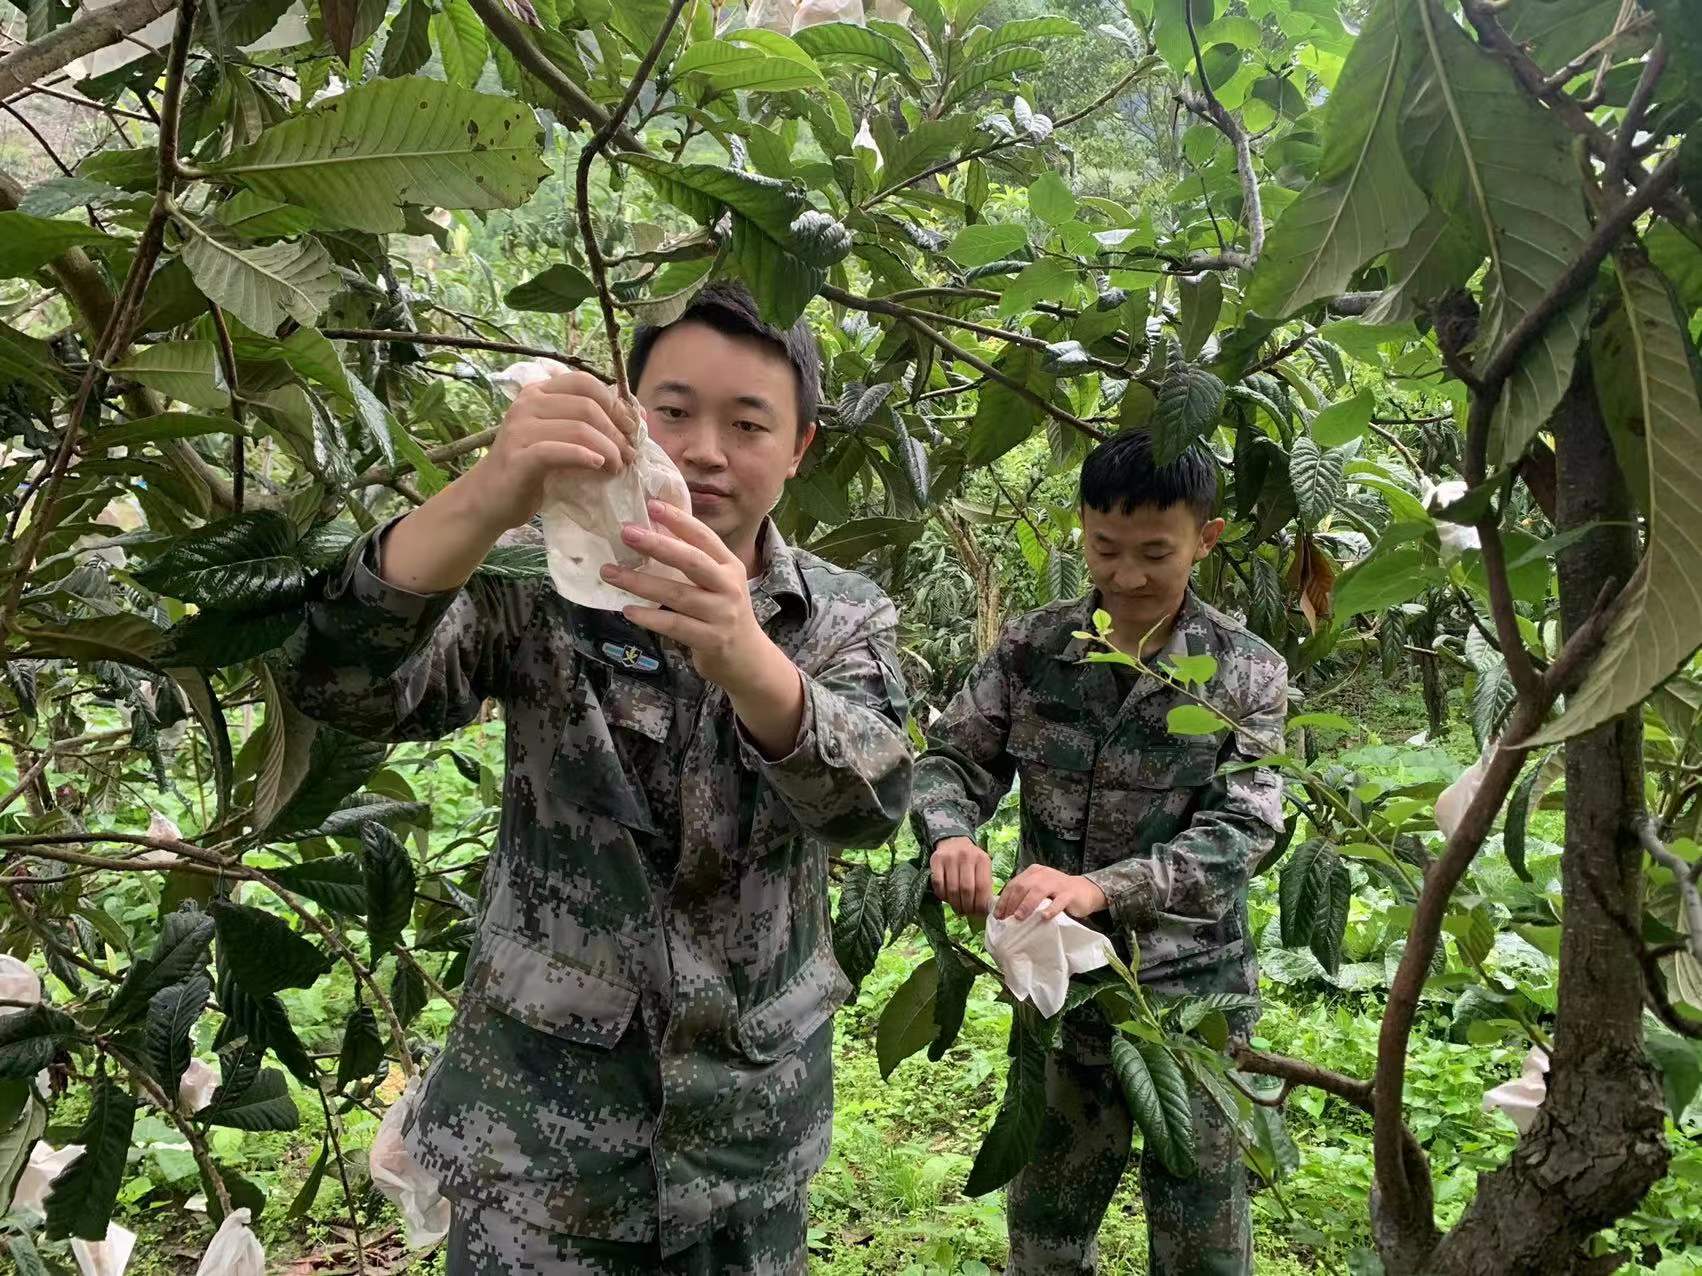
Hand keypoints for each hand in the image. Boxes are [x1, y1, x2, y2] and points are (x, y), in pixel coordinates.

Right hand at [464, 370, 637, 534]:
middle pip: (587, 405)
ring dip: (608, 449)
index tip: (633, 429)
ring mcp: (520, 429)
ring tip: (618, 467)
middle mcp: (527, 403)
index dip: (616, 404)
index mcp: (539, 392)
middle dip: (617, 431)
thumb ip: (589, 423)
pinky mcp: (519, 457)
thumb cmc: (532, 469)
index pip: (585, 383)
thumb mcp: (562, 438)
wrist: (490, 499)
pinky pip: (559, 450)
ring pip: (578, 428)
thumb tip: (638, 415)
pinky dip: (585, 457)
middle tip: (629, 455)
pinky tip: (599, 467)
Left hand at [601, 499, 775, 691]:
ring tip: (611, 573)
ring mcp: (720, 614)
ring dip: (641, 583)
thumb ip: (693, 560)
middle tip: (627, 533)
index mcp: (729, 565)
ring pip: (677, 594)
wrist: (747, 659)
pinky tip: (628, 609)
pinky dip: (650, 617)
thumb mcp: (718, 582)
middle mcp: (728, 586)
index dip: (679, 520)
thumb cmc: (723, 614)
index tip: (652, 505)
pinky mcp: (711, 639)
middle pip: (692, 561)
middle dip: (658, 545)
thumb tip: (653, 531)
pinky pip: (674, 625)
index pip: (704, 537)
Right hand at [931, 837, 992, 916]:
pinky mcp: (936, 860)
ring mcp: (950, 858)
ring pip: (952, 889)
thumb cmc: (971, 859)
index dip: (980, 904)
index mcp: (982, 859)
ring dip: (955, 904)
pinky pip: (938, 884)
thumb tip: (985, 909)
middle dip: (967, 906)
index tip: (979, 914)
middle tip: (967, 913)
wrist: (954, 841)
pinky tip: (947, 899)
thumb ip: (985, 884)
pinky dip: (943, 895)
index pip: (982, 886)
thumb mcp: (982, 866)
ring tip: (958, 909)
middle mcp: (966, 857)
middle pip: (967, 889)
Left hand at [994, 865, 1106, 922]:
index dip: (1004, 900)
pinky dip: (1050, 909)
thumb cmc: (1057, 893)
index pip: (1014, 884)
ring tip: (1019, 917)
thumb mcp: (1039, 889)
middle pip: (1023, 886)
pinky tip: (1043, 917)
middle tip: (1006, 919)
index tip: (998, 915)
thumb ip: (1025, 895)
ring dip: (1026, 904)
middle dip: (1012, 903)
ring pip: (1038, 891)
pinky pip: (1059, 901)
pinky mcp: (1070, 893)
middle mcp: (1044, 874)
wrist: (1085, 891)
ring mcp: (1057, 883)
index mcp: (1034, 872)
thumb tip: (1004, 912)